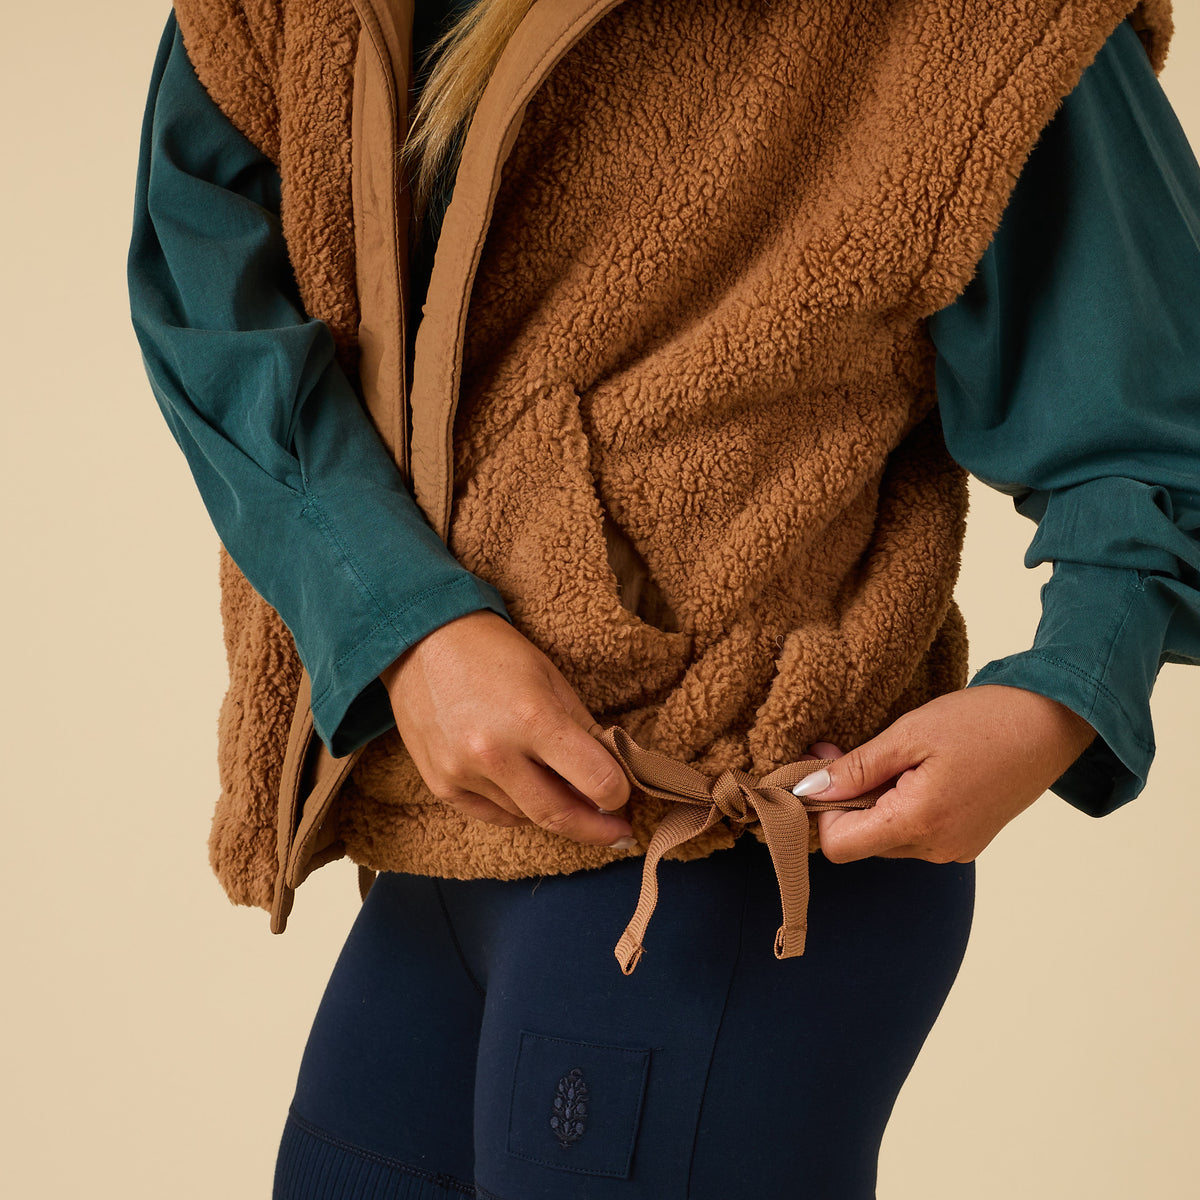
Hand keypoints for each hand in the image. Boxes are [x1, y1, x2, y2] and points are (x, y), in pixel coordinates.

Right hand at [379, 610, 634, 846]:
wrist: (421, 641)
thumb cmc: (494, 653)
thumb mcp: (551, 679)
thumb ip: (585, 731)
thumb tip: (615, 773)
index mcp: (533, 719)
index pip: (596, 781)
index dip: (618, 793)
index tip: (624, 796)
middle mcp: (495, 754)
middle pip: (560, 815)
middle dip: (596, 828)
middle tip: (618, 833)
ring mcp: (463, 773)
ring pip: (527, 816)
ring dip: (553, 810)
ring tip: (566, 793)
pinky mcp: (441, 785)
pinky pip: (494, 815)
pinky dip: (518, 810)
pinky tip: (528, 793)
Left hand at [795, 685, 1097, 863]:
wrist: (1052, 724)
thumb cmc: (982, 722)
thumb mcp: (909, 734)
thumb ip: (856, 768)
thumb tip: (809, 790)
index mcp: (919, 823)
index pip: (839, 847)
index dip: (822, 810)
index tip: (824, 769)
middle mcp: (936, 849)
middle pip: (861, 843)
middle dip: (847, 801)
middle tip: (851, 750)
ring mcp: (955, 850)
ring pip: (887, 839)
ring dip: (876, 803)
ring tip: (896, 759)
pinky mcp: (968, 841)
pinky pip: (916, 835)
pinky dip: (903, 807)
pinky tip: (918, 772)